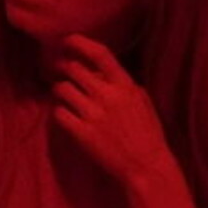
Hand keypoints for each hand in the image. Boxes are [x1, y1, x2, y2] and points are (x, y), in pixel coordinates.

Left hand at [49, 34, 173, 190]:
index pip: (100, 54)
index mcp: (125, 85)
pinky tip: (64, 114)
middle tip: (59, 70)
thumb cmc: (148, 134)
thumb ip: (125, 84)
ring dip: (59, 89)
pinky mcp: (82, 134)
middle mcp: (108, 96)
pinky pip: (59, 113)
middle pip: (74, 69)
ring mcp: (93, 115)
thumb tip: (102, 72)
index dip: (80, 42)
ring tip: (63, 94)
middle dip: (64, 67)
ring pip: (62, 89)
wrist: (146, 167)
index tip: (67, 40)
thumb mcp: (143, 101)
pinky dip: (59, 111)